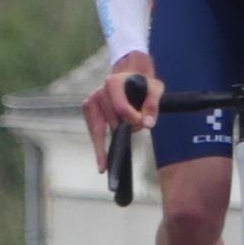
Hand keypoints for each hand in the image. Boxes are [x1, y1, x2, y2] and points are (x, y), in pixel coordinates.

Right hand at [81, 50, 158, 169]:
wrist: (130, 79)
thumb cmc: (143, 85)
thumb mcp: (155, 89)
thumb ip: (153, 105)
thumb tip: (147, 124)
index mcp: (113, 83)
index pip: (121, 108)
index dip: (132, 119)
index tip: (141, 123)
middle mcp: (99, 92)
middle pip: (112, 121)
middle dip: (123, 131)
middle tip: (135, 131)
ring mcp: (91, 102)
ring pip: (97, 129)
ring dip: (105, 144)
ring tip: (104, 165)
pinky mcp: (88, 111)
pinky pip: (93, 131)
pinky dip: (98, 143)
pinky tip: (101, 158)